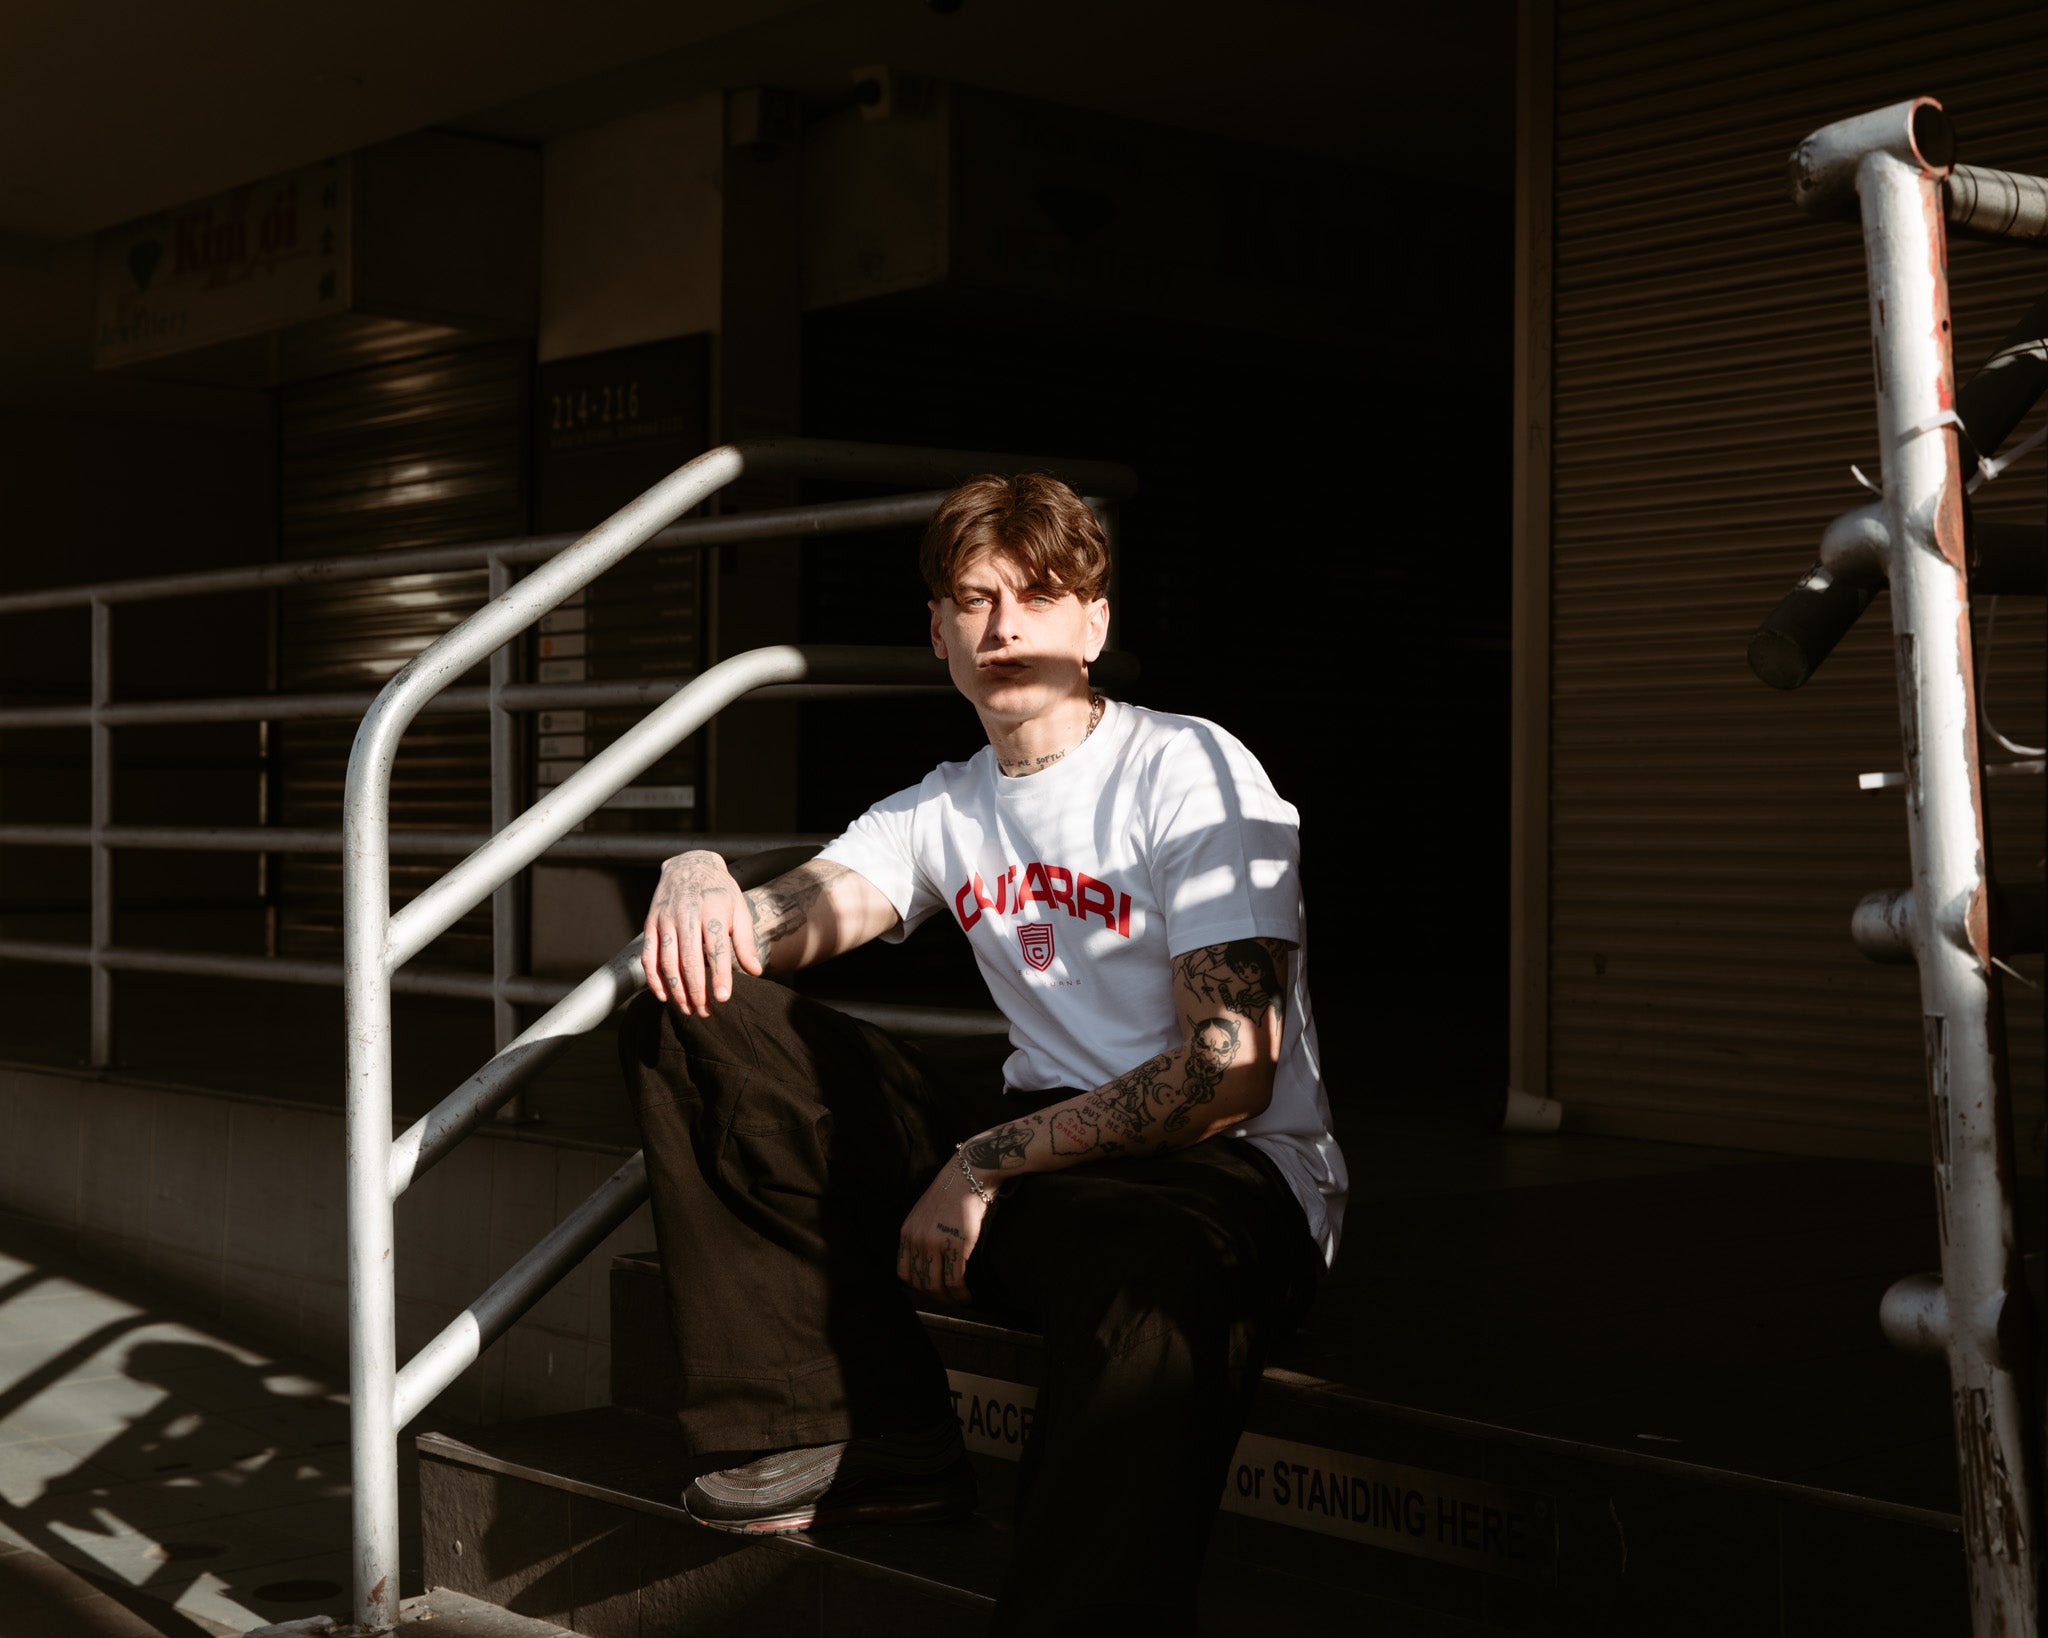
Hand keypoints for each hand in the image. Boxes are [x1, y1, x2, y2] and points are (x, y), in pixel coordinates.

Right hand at [641, 850, 763, 1015]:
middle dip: (697, 990)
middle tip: (706, 1012)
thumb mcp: (739, 910)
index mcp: (712, 911)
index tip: (723, 998)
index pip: (716, 948)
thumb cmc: (719, 892)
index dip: (720, 974)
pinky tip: (664, 995)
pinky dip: (653, 978)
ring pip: (667, 961)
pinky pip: (648, 956)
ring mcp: (665, 919)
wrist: (689, 864)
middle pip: (690, 959)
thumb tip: (755, 971)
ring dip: (676, 989)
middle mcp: (686, 915)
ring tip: (688, 1009)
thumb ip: (745, 941)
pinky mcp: (650, 924)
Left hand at [897, 1155, 994, 1304]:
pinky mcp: (956, 1246)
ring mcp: (935, 1244)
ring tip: (959, 1302)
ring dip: (948, 1299)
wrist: (969, 1175)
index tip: (930, 1289)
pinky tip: (968, 1297)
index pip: (903, 1272)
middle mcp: (917, 1240)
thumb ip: (920, 1234)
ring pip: (936, 1285)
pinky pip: (955, 1281)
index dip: (917, 1285)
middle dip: (934, 1296)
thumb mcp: (924, 1213)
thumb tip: (927, 1258)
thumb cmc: (952, 1192)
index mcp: (907, 1232)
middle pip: (920, 1282)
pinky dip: (961, 1294)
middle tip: (948, 1300)